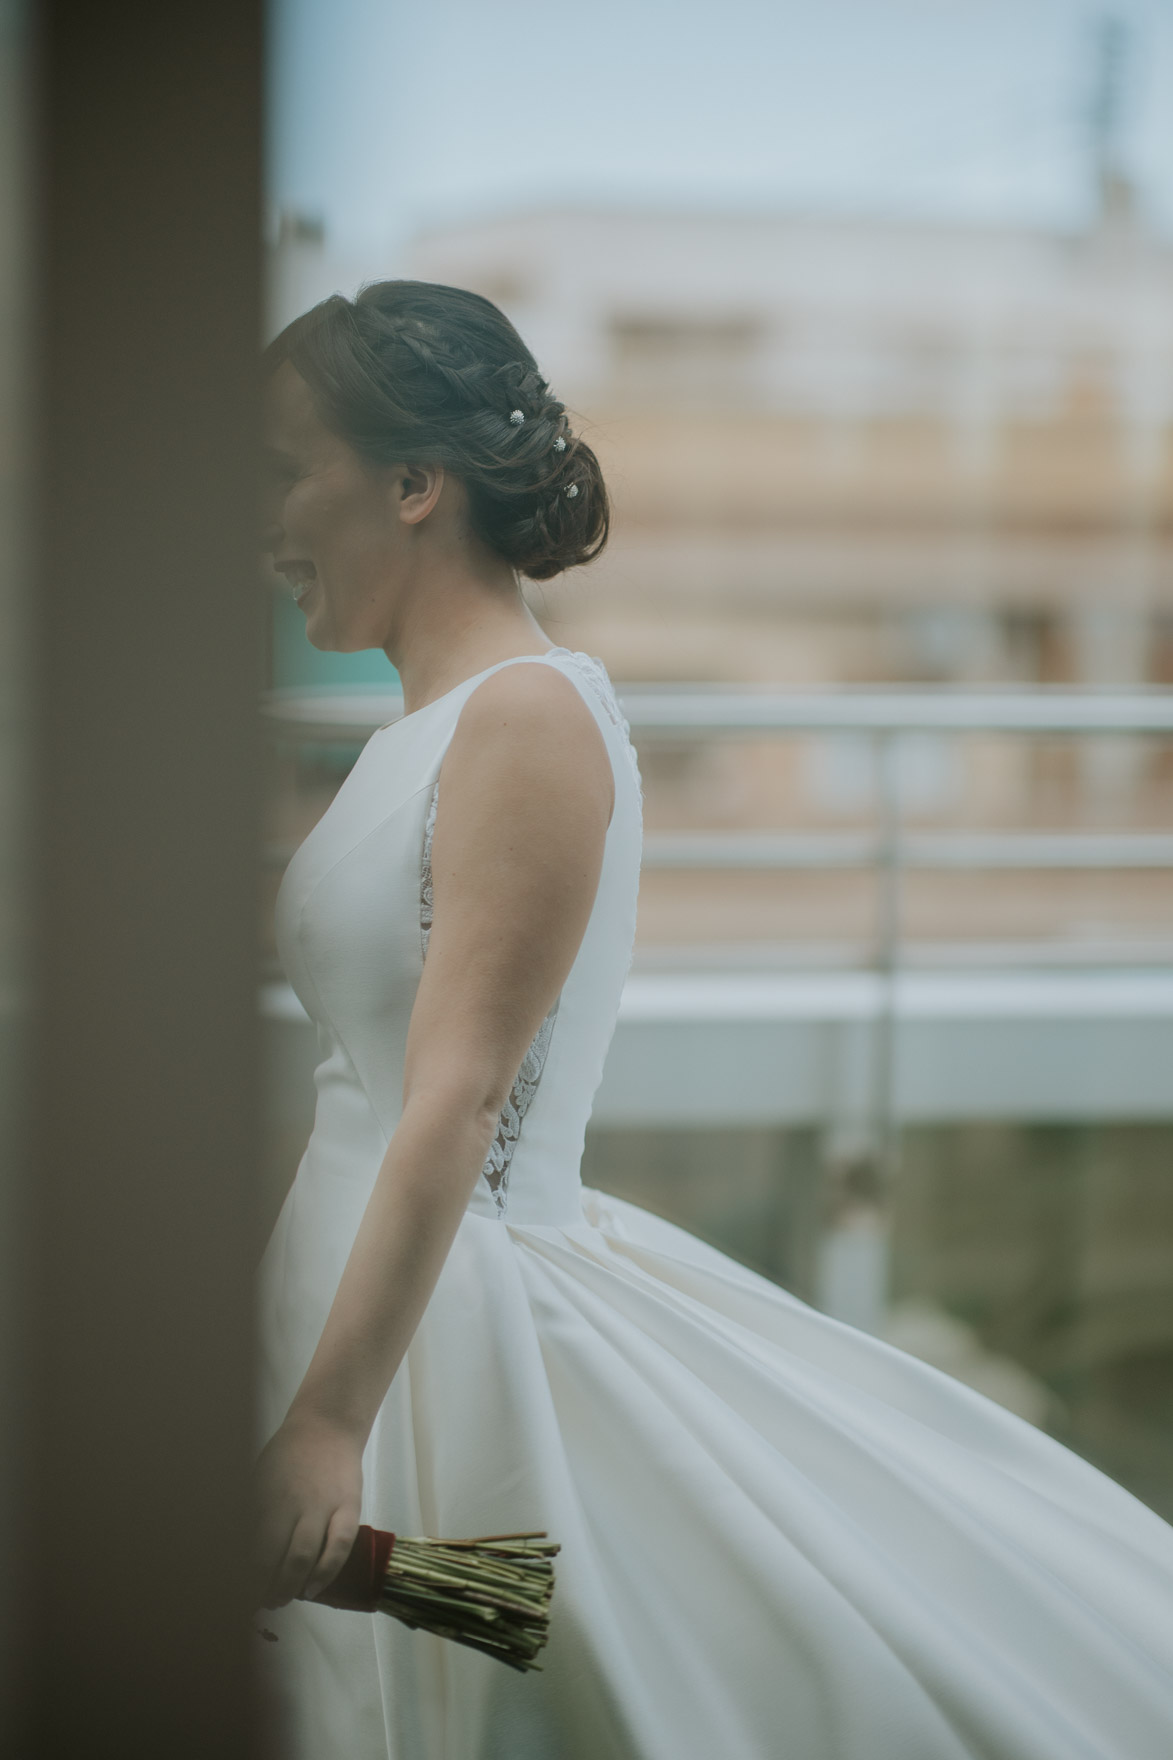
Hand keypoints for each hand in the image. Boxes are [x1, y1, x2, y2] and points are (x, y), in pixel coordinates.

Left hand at [254, 1408, 363, 1608]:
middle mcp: (291, 1501)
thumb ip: (250, 1512)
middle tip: (258, 1601)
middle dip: (262, 1588)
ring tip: (280, 1600)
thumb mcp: (258, 1477)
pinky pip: (339, 1545)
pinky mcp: (349, 1506)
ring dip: (289, 1586)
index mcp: (265, 1494)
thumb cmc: (286, 1455)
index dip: (242, 1576)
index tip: (235, 1593)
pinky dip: (326, 1572)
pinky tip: (312, 1588)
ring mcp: (323, 1504)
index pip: (248, 1546)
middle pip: (272, 1556)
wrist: (327, 1425)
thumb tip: (232, 1552)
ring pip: (303, 1555)